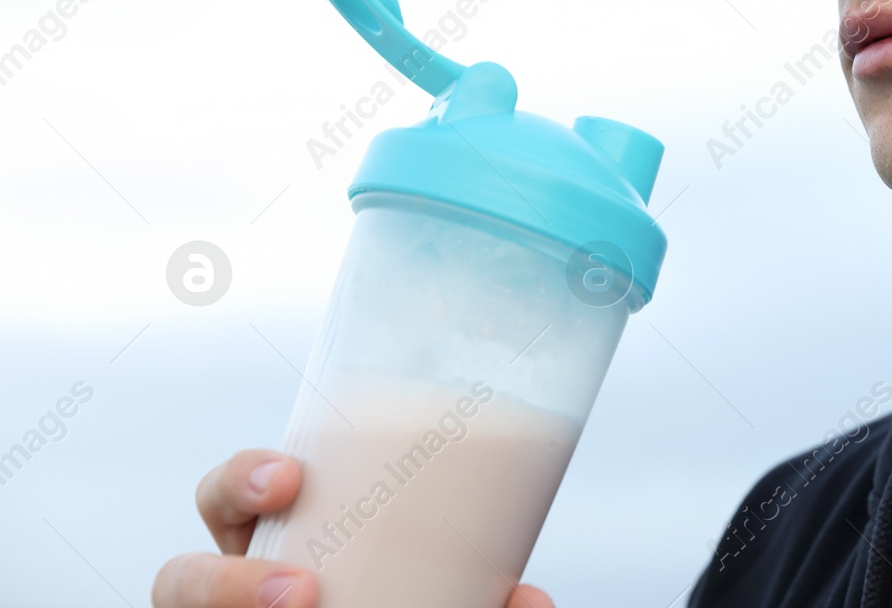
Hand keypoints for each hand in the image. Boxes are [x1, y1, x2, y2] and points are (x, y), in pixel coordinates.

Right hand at [152, 448, 555, 607]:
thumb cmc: (412, 598)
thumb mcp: (445, 589)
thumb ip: (486, 596)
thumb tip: (530, 599)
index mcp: (278, 548)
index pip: (227, 499)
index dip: (240, 481)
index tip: (290, 477)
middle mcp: (238, 594)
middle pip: (178, 580)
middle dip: (221, 582)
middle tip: (302, 592)